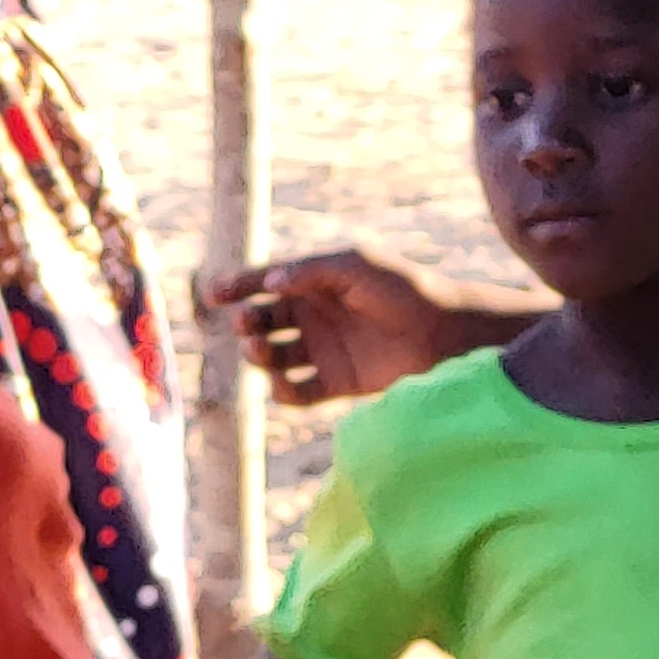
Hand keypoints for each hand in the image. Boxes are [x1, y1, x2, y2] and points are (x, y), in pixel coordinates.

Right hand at [207, 250, 468, 406]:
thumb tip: (272, 282)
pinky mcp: (336, 382)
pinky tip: (285, 384)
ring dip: (257, 355)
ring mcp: (323, 350)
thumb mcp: (358, 266)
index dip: (237, 287)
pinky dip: (283, 392)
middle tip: (247, 324)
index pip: (266, 283)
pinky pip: (296, 393)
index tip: (215, 294)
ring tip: (261, 350)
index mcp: (316, 283)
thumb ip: (313, 270)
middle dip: (246, 322)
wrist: (444, 333)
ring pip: (272, 357)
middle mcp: (314, 316)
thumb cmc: (403, 288)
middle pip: (262, 321)